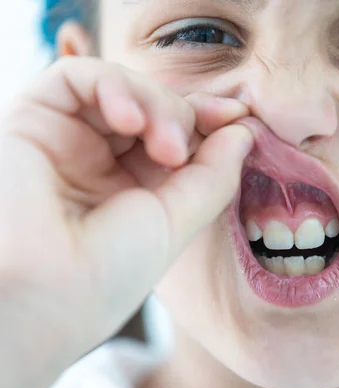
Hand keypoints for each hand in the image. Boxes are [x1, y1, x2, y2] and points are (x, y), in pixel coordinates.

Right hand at [0, 56, 252, 387]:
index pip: (176, 135)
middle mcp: (101, 161)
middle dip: (183, 116)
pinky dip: (113, 86)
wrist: (39, 297)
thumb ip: (213, 173)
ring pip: (123, 88)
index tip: (240, 116)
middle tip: (183, 150)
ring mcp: (68, 139)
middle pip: (154, 107)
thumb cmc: (106, 273)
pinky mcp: (33, 120)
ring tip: (164, 144)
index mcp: (134, 188)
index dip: (209, 121)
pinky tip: (130, 119)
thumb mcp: (177, 221)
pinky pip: (76, 77)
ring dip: (155, 104)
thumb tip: (242, 131)